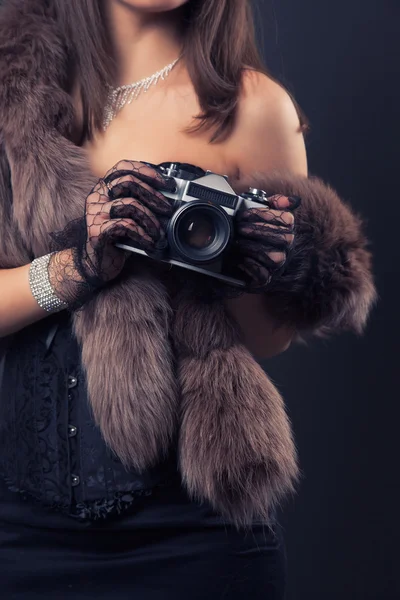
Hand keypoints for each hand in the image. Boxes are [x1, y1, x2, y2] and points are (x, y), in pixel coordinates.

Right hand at [48, 160, 173, 306]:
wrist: (96, 265)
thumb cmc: (116, 240)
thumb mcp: (130, 218)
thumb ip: (142, 206)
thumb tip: (170, 203)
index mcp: (104, 189)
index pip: (122, 168)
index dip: (145, 171)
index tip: (165, 182)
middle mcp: (97, 197)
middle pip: (128, 181)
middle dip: (153, 195)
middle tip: (168, 209)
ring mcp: (95, 213)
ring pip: (130, 204)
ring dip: (151, 219)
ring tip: (160, 234)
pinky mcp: (97, 231)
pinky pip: (126, 226)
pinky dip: (143, 235)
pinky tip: (150, 244)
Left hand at [234, 194, 300, 290]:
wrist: (235, 251)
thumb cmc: (249, 229)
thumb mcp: (260, 211)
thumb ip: (274, 202)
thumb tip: (291, 201)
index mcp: (288, 228)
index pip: (286, 220)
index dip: (263, 215)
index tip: (243, 214)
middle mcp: (287, 246)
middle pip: (283, 239)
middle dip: (258, 232)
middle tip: (239, 228)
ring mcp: (277, 263)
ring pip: (275, 258)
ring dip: (253, 249)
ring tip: (237, 242)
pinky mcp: (265, 278)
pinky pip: (263, 275)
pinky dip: (251, 267)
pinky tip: (240, 259)